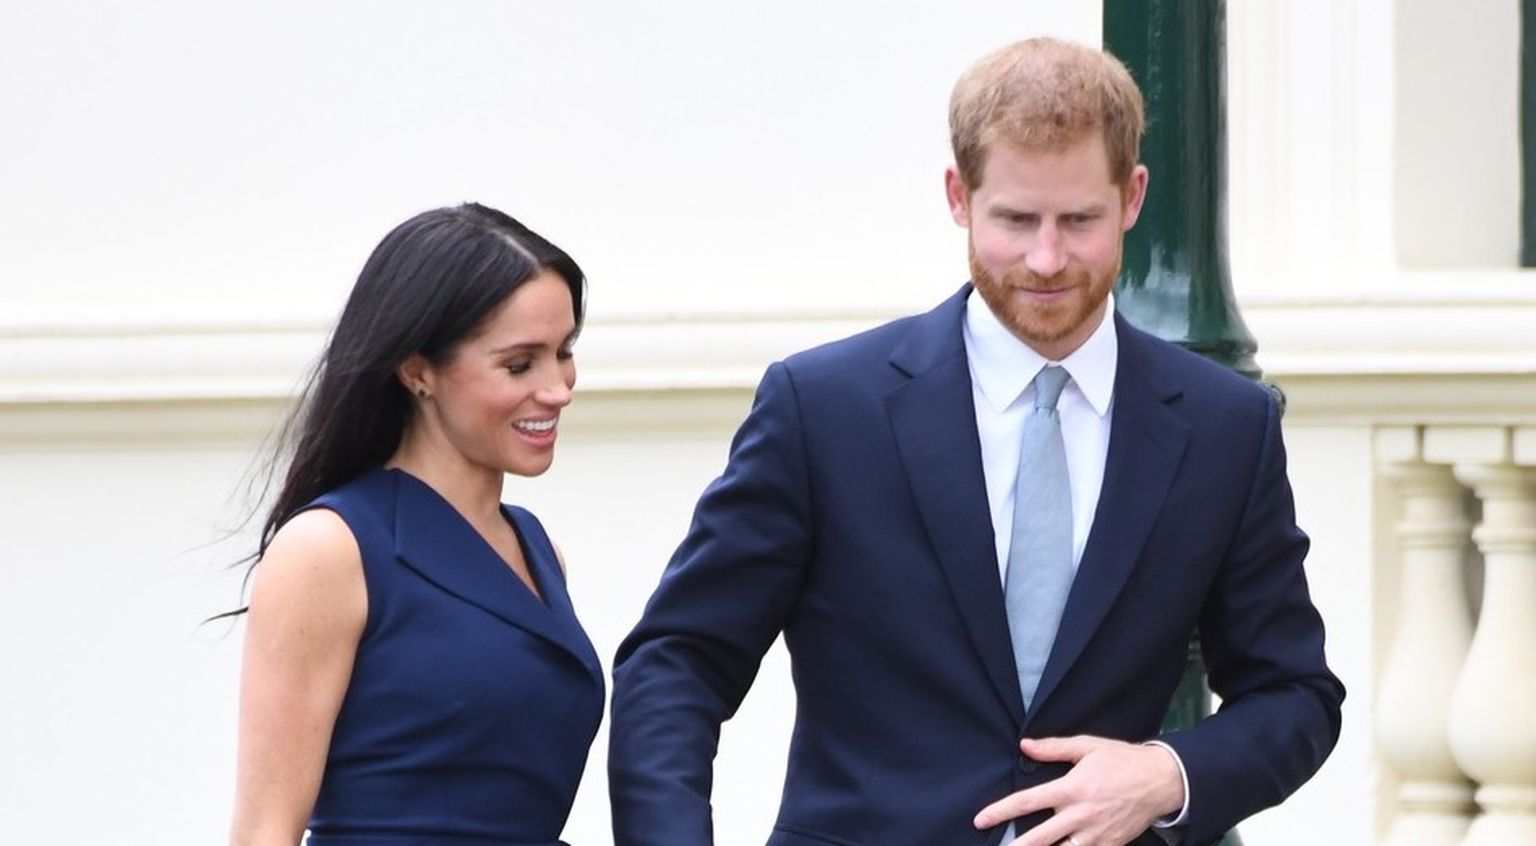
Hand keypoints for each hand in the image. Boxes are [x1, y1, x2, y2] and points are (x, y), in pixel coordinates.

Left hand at [973, 735, 1183, 845]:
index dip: (1001, 811)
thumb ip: (1053, 748)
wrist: (1161, 782)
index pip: (1028, 802)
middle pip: (1039, 838)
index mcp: (1072, 789)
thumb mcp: (1088, 746)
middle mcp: (1080, 815)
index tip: (980, 820)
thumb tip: (1024, 746)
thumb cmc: (1122, 760)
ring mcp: (1095, 835)